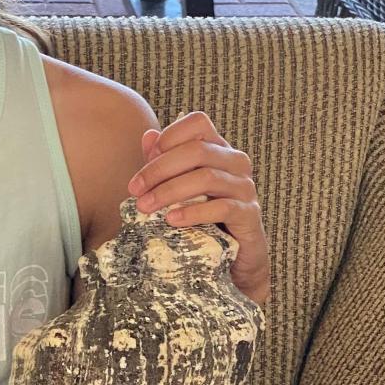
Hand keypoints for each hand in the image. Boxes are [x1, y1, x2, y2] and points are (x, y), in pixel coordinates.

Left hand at [128, 111, 269, 307]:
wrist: (233, 261)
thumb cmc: (202, 220)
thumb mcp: (178, 190)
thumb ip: (164, 163)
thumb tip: (148, 136)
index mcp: (218, 149)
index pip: (197, 123)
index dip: (168, 137)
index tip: (144, 161)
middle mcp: (235, 162)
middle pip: (197, 149)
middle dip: (159, 169)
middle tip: (134, 191)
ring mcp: (245, 188)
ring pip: (208, 177)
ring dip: (170, 191)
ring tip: (146, 208)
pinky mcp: (249, 215)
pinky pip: (222, 207)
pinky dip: (193, 213)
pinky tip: (172, 220)